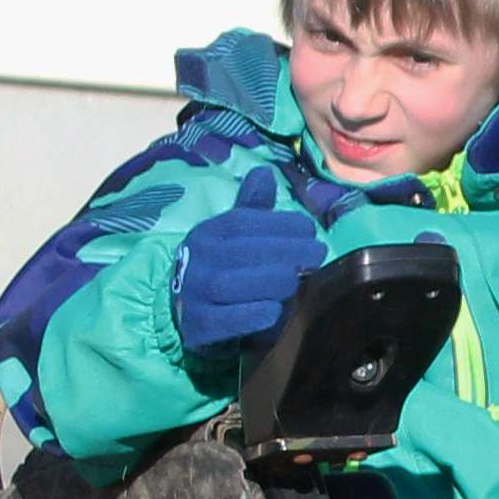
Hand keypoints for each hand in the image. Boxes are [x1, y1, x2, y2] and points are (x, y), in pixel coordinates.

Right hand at [173, 164, 326, 353]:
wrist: (182, 312)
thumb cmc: (220, 269)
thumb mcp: (230, 237)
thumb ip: (251, 209)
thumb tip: (265, 172)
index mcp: (207, 233)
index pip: (242, 223)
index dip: (278, 224)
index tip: (309, 230)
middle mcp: (197, 259)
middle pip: (241, 252)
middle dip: (284, 251)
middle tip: (316, 255)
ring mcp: (194, 293)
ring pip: (231, 285)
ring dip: (270, 281)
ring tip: (296, 281)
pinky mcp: (197, 326)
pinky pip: (225, 320)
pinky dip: (251, 315)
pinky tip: (274, 310)